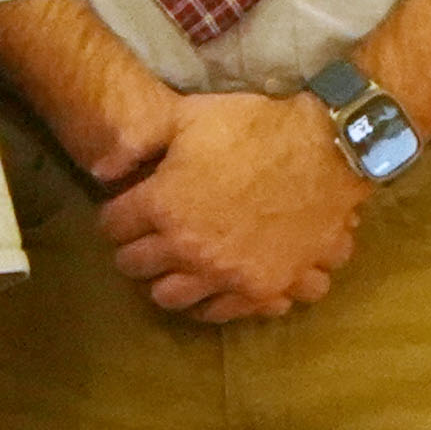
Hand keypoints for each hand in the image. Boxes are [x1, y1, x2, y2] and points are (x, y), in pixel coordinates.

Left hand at [97, 91, 366, 322]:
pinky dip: (220, 303)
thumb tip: (101, 169)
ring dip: (169, 283)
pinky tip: (220, 286)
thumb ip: (140, 140)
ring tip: (178, 268)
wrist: (329, 150)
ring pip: (173, 299)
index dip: (116, 216)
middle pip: (135, 268)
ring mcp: (226, 275)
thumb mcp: (189, 116)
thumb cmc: (256, 128)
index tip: (126, 211)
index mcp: (161, 206)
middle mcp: (187, 249)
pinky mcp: (265, 289)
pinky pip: (229, 313)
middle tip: (146, 239)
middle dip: (135, 251)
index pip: (113, 227)